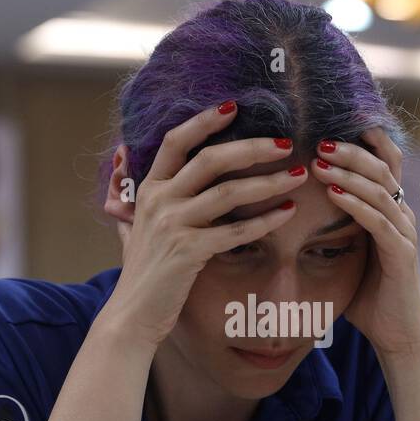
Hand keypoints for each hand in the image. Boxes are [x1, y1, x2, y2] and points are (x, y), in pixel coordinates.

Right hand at [103, 102, 305, 348]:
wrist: (132, 314)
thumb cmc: (141, 272)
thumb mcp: (131, 226)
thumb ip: (130, 193)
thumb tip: (121, 156)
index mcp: (147, 189)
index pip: (175, 142)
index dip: (204, 121)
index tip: (234, 106)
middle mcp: (158, 201)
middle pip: (209, 159)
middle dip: (251, 147)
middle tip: (284, 142)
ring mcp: (172, 225)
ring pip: (228, 192)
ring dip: (267, 181)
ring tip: (297, 175)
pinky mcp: (189, 252)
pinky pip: (235, 231)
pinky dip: (265, 220)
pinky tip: (287, 211)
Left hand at [310, 127, 419, 359]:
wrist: (396, 333)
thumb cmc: (369, 295)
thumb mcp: (348, 254)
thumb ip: (332, 230)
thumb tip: (292, 213)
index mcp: (391, 210)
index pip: (384, 163)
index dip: (365, 141)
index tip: (331, 125)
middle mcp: (402, 215)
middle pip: (383, 167)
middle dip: (350, 150)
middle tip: (319, 139)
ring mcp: (405, 233)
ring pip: (380, 189)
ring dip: (349, 172)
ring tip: (320, 161)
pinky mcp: (401, 254)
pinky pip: (378, 221)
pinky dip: (355, 204)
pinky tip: (333, 194)